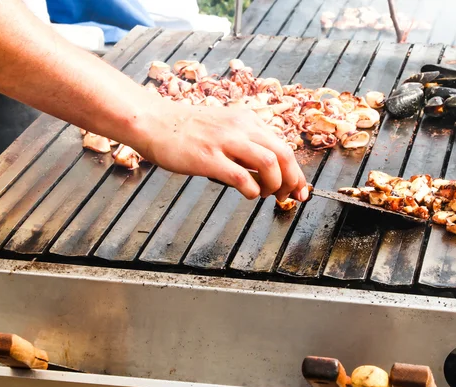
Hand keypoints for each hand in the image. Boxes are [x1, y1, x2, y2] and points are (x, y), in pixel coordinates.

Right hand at [132, 100, 308, 201]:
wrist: (155, 123)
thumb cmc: (187, 130)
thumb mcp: (224, 128)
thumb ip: (245, 145)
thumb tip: (266, 171)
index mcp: (247, 120)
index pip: (283, 146)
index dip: (297, 171)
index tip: (300, 188)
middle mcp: (240, 127)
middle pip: (284, 154)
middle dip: (293, 180)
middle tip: (289, 196)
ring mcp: (224, 142)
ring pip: (269, 163)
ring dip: (275, 185)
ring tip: (267, 195)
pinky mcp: (208, 157)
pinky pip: (242, 177)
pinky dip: (252, 190)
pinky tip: (249, 194)